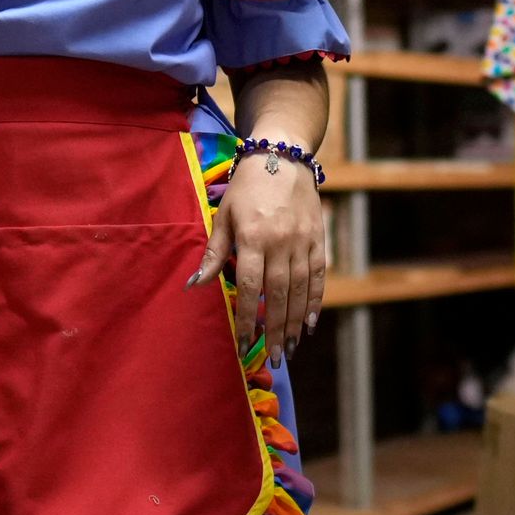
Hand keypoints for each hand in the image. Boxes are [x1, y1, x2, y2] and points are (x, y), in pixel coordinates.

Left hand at [195, 148, 329, 351]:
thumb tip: (195, 285)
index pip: (250, 288)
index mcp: (253, 238)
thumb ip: (213, 253)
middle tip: (275, 358)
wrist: (282, 157)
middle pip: (278, 294)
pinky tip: (310, 324)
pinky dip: (316, 301)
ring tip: (290, 348)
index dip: (248, 319)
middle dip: (275, 329)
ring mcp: (303, 242)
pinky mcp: (318, 239)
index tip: (245, 345)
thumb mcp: (223, 216)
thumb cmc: (246, 188)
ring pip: (301, 290)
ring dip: (295, 322)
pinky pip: (318, 276)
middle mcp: (281, 243)